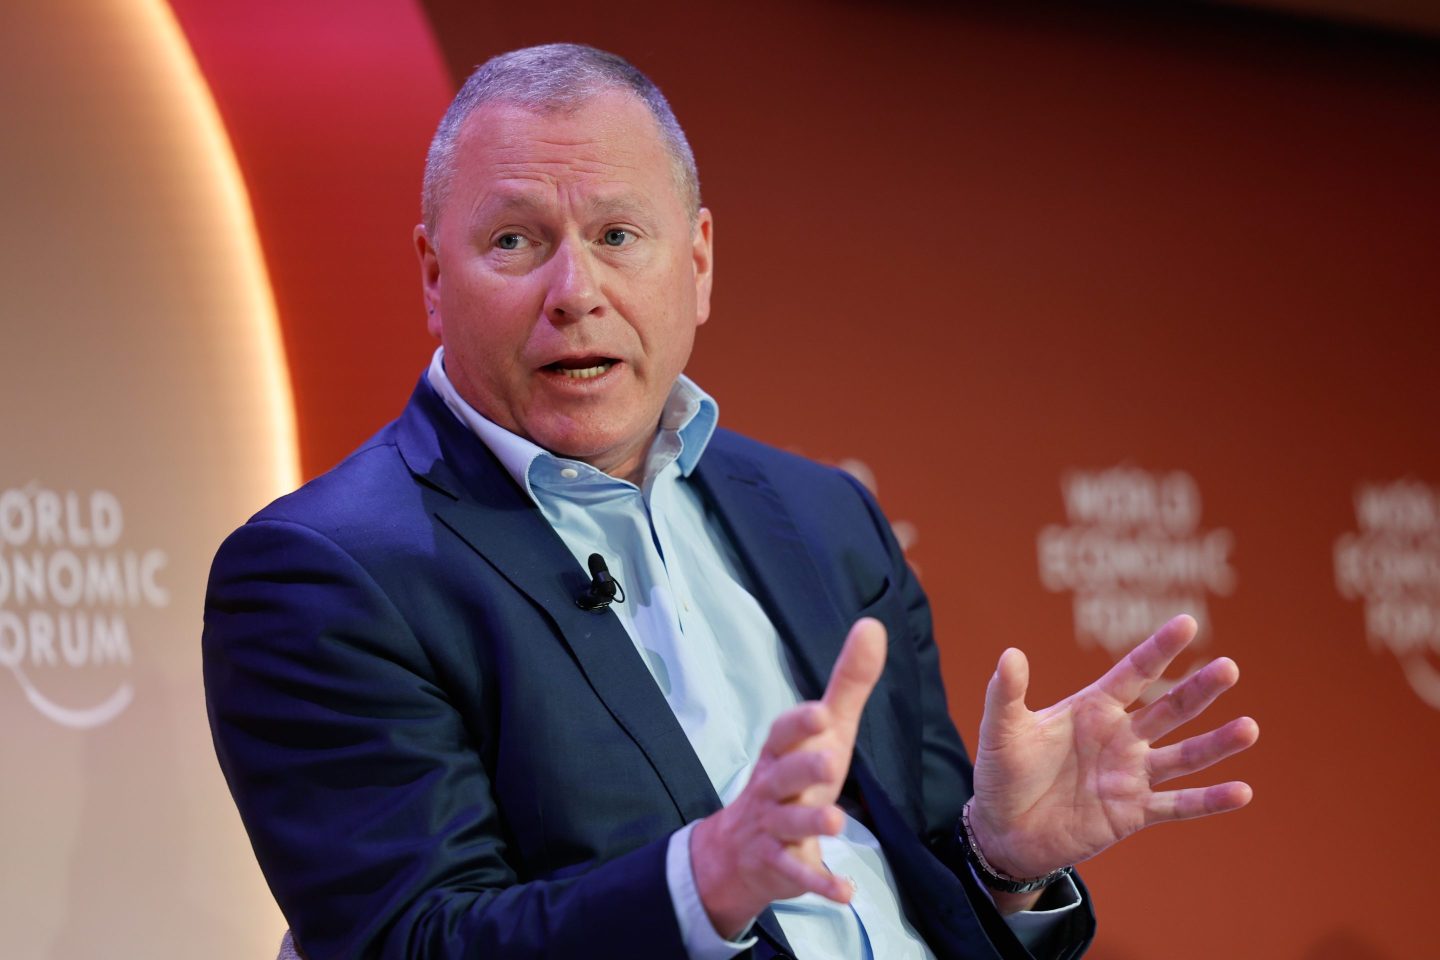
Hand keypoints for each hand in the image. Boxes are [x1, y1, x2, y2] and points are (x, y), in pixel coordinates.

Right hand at [691, 617, 886, 938]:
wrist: (740, 852)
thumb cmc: (793, 779)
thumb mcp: (823, 734)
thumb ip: (848, 684)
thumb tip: (872, 625)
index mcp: (780, 753)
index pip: (782, 733)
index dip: (798, 724)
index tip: (821, 712)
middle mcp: (771, 788)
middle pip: (781, 775)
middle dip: (803, 767)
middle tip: (830, 761)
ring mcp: (771, 828)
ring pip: (787, 823)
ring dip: (809, 822)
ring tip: (836, 821)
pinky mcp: (779, 866)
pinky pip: (798, 874)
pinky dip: (819, 883)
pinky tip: (846, 892)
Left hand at [967, 615, 1258, 885]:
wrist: (1003, 831)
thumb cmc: (1002, 773)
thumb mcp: (1002, 731)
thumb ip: (1007, 694)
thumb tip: (1011, 653)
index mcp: (1092, 709)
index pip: (1133, 672)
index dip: (1158, 649)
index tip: (1186, 622)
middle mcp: (1120, 737)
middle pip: (1168, 708)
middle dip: (1198, 690)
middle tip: (1229, 668)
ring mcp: (1130, 775)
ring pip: (1183, 756)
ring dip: (1216, 744)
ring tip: (1249, 728)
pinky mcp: (1132, 813)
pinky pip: (1177, 806)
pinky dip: (1209, 800)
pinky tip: (1243, 791)